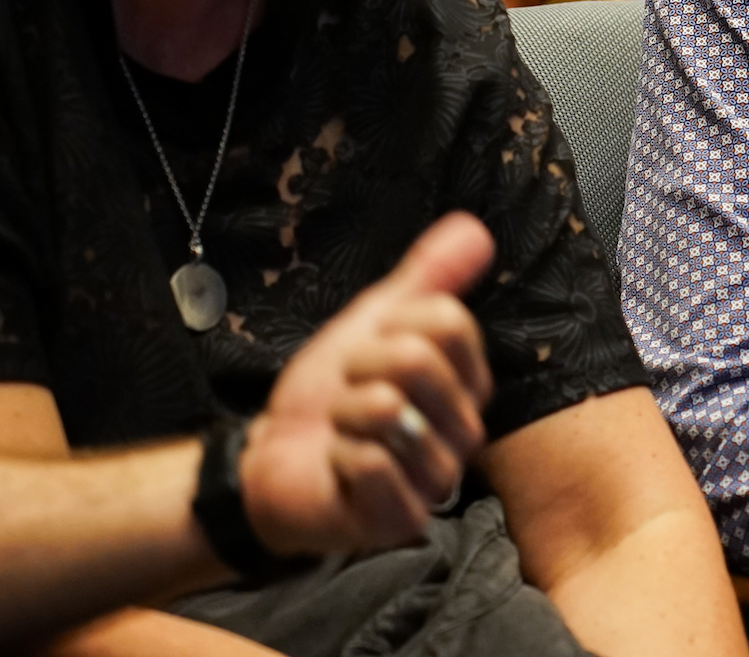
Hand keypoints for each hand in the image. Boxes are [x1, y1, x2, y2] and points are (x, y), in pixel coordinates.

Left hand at [238, 213, 495, 555]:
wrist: (275, 458)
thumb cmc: (330, 394)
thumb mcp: (373, 323)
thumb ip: (427, 278)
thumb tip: (473, 228)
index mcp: (467, 382)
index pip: (449, 322)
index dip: (392, 324)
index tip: (369, 348)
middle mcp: (464, 430)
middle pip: (417, 360)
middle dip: (359, 366)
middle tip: (349, 391)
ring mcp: (437, 477)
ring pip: (387, 410)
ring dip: (343, 414)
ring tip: (343, 431)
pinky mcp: (404, 518)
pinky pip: (369, 462)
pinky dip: (338, 456)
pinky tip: (340, 467)